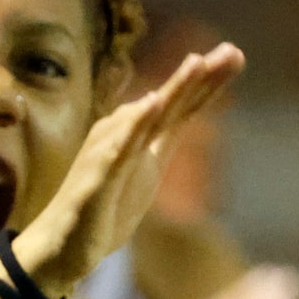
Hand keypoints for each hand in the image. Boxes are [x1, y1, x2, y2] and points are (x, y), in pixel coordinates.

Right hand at [14, 43, 242, 296]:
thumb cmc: (102, 210)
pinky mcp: (96, 176)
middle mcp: (125, 136)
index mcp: (142, 139)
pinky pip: (118, 147)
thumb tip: (167, 109)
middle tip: (232, 51)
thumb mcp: (144, 174)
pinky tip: (151, 103)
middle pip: (169, 102)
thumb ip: (157, 141)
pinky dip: (135, 124)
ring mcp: (109, 153)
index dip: (208, 82)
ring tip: (196, 63)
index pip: (181, 106)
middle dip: (200, 75)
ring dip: (172, 89)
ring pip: (146, 116)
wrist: (61, 248)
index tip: (237, 56)